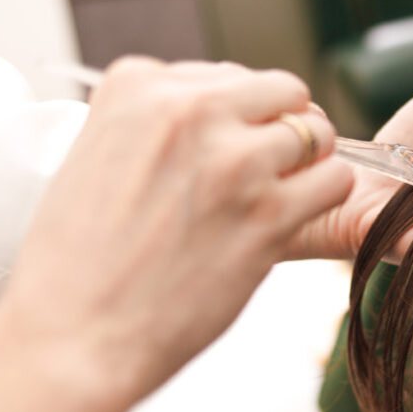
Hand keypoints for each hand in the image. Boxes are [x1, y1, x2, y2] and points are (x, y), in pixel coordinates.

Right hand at [0, 58, 352, 406]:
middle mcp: (189, 111)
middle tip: (272, 164)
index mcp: (137, 87)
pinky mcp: (269, 214)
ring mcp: (233, 161)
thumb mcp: (100, 156)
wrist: (76, 337)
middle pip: (281, 90)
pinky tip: (296, 216)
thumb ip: (160, 125)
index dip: (235, 114)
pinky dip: (326, 196)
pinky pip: (336, 179)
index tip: (224, 146)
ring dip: (310, 163)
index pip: (224, 74)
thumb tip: (221, 117)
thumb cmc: (83, 261)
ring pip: (316, 132)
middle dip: (284, 125)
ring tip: (282, 195)